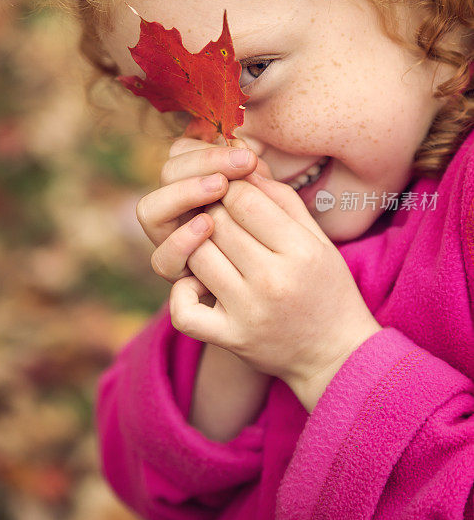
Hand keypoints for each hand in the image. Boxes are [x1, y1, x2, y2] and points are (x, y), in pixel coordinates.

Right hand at [135, 135, 271, 285]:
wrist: (292, 306)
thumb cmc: (283, 250)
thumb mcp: (276, 209)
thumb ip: (259, 181)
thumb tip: (245, 150)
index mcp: (197, 189)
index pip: (183, 153)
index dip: (209, 148)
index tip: (249, 154)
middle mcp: (178, 215)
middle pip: (167, 173)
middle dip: (202, 162)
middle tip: (242, 163)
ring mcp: (175, 248)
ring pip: (149, 211)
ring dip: (183, 192)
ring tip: (219, 187)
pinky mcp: (179, 281)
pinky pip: (162, 261)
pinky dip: (179, 241)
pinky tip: (207, 226)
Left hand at [169, 169, 380, 390]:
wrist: (336, 355)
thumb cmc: (326, 287)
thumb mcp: (316, 239)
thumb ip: (280, 199)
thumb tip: (242, 164)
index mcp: (299, 250)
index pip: (243, 198)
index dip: (231, 187)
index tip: (233, 193)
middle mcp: (273, 280)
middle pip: (216, 222)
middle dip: (213, 213)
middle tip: (223, 219)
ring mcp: (248, 312)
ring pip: (196, 256)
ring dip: (198, 247)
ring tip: (216, 249)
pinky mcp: (230, 339)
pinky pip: (183, 309)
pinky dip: (183, 293)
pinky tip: (200, 284)